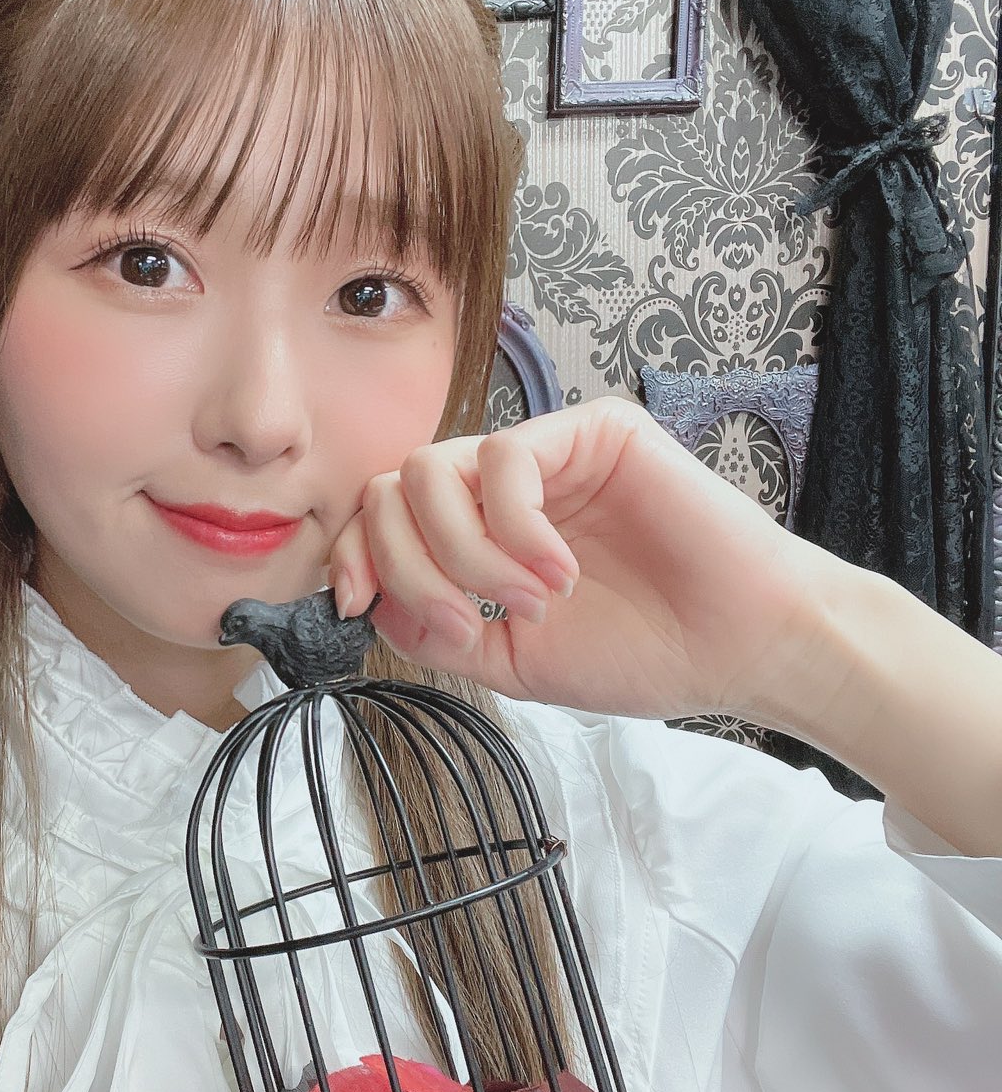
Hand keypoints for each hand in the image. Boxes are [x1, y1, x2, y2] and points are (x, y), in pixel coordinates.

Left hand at [327, 396, 829, 726]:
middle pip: (393, 488)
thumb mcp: (511, 660)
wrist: (736, 649)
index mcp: (481, 533)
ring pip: (433, 470)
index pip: (382, 517)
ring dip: (464, 553)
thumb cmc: (644, 652)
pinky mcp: (591, 431)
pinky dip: (515, 529)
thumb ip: (435, 631)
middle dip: (411, 566)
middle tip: (471, 623)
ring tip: (533, 603)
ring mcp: (546, 454)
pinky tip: (560, 573)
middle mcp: (504, 487)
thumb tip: (372, 601)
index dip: (353, 554)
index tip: (355, 603)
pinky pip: (504, 459)